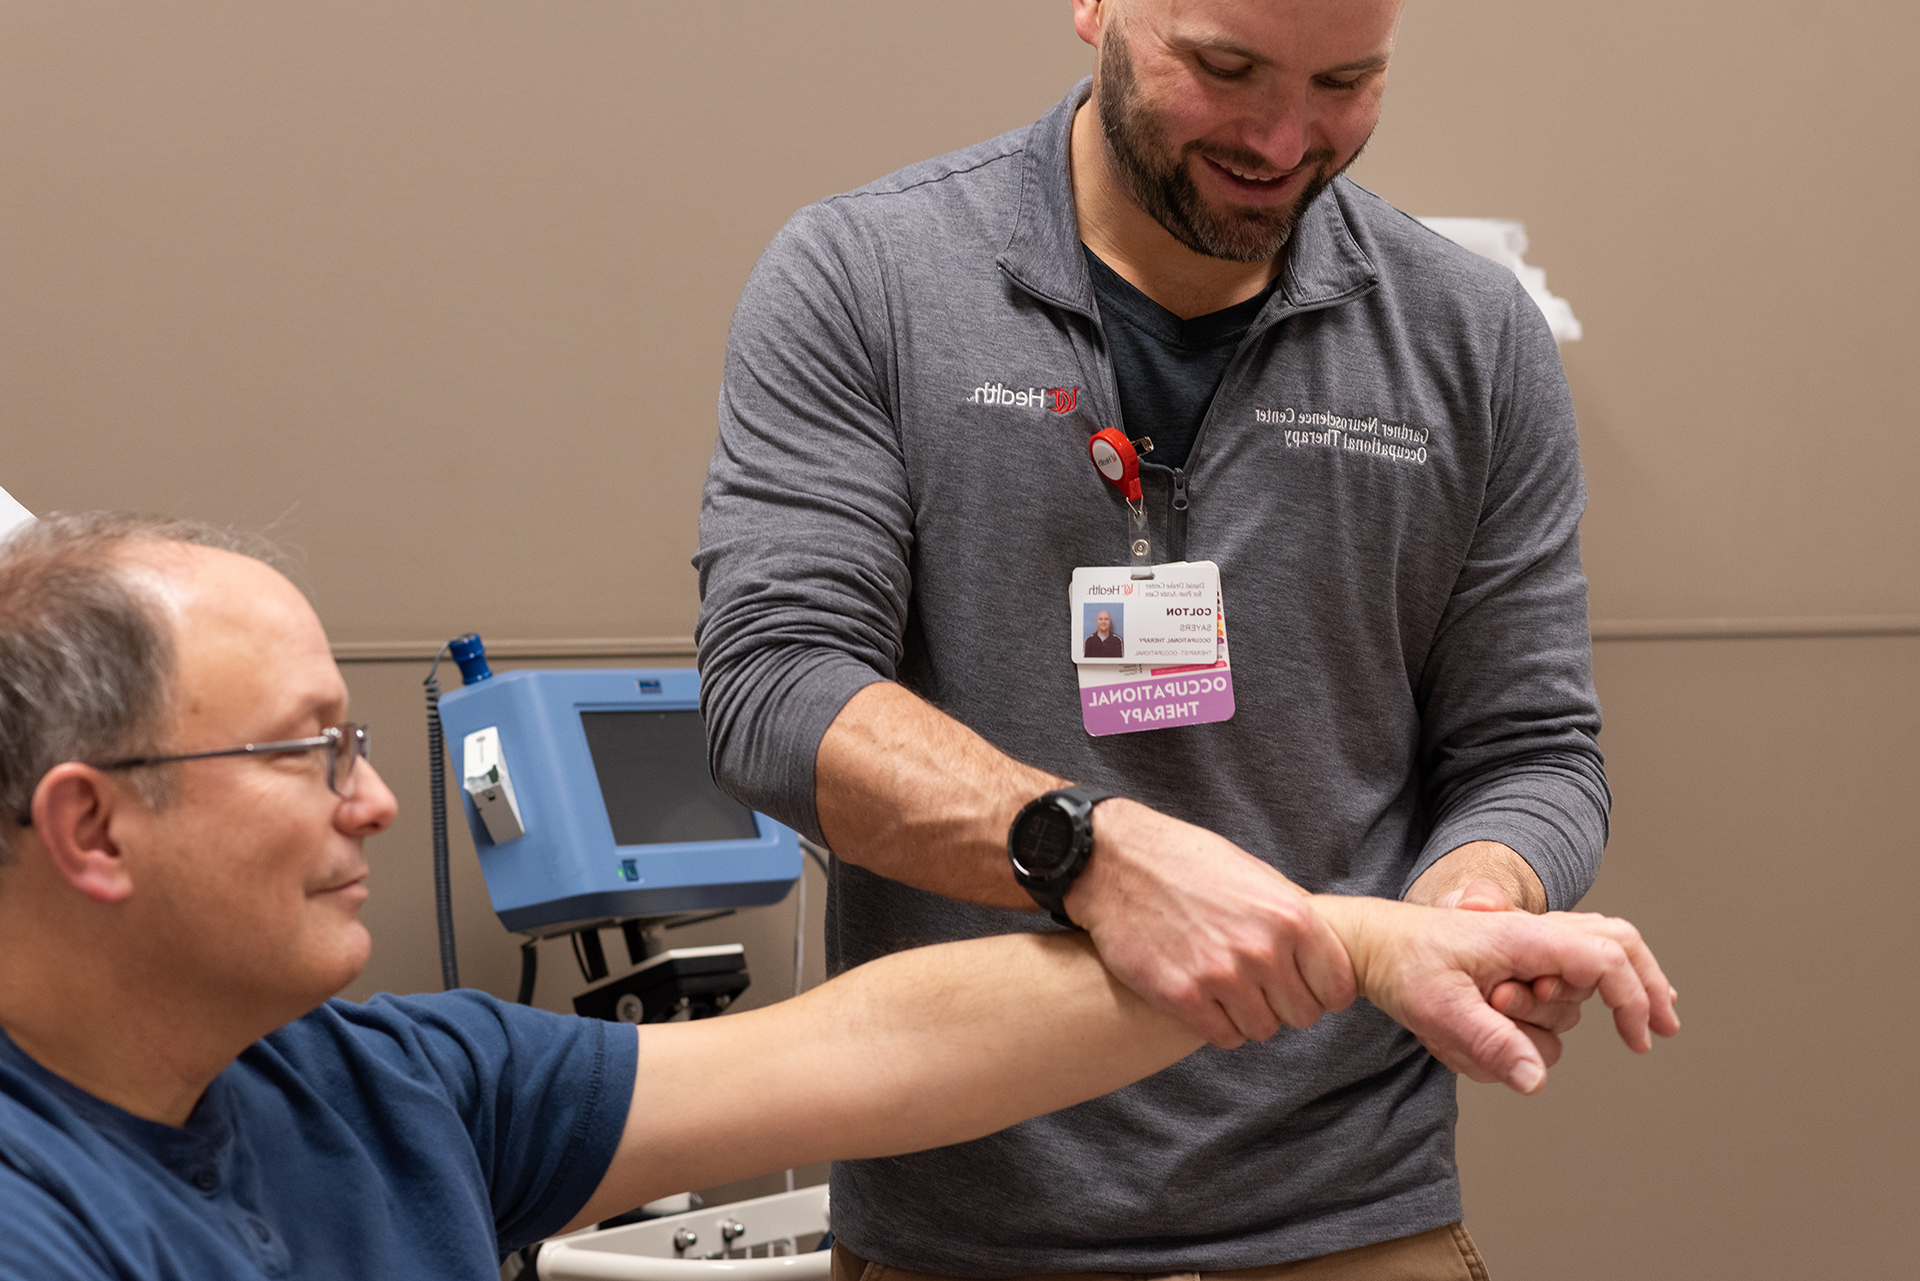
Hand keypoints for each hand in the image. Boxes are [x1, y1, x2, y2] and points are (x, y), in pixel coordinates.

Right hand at [1063, 799, 1355, 1048]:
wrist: (1116, 863)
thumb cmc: (1187, 863)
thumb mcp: (1255, 875)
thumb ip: (1292, 916)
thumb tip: (1324, 953)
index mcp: (1291, 917)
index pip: (1338, 989)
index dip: (1322, 989)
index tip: (1303, 983)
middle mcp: (1263, 950)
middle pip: (1302, 1015)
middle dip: (1283, 1004)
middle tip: (1258, 984)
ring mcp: (1222, 976)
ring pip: (1262, 1030)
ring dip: (1248, 1015)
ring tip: (1226, 987)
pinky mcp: (1182, 997)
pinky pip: (1223, 1036)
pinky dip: (1217, 1024)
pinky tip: (1203, 997)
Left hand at [1314, 895, 1680, 1092]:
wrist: (1370, 943)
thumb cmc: (1401, 963)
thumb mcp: (1438, 1008)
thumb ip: (1490, 1042)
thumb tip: (1537, 1081)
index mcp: (1523, 936)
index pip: (1606, 957)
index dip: (1633, 997)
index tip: (1642, 1039)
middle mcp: (1533, 935)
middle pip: (1618, 946)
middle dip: (1643, 986)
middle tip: (1665, 1025)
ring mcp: (1526, 946)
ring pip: (1579, 981)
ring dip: (1549, 1014)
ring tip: (1491, 1008)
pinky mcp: (1515, 960)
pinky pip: (1563, 974)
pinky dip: (1574, 993)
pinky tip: (1581, 1003)